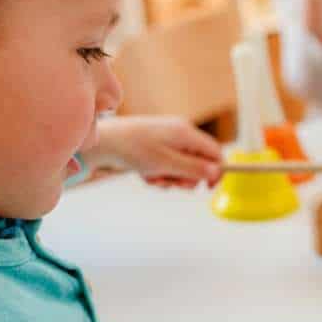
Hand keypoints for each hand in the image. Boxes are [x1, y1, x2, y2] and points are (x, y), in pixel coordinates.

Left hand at [85, 116, 221, 188]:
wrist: (104, 142)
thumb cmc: (133, 149)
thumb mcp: (166, 163)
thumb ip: (193, 168)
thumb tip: (217, 171)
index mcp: (186, 133)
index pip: (215, 151)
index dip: (216, 171)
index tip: (207, 188)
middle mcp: (181, 133)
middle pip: (200, 161)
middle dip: (186, 177)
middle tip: (171, 183)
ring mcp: (170, 139)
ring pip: (183, 166)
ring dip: (171, 177)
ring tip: (153, 177)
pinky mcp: (159, 146)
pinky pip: (169, 164)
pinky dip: (160, 173)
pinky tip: (145, 173)